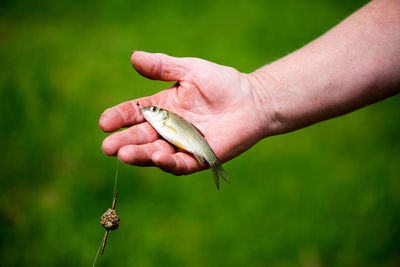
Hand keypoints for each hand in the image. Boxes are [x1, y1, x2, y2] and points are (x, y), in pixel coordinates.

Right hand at [99, 51, 272, 174]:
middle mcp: (169, 128)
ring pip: (156, 153)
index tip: (104, 122)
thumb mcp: (191, 70)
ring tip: (125, 154)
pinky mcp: (199, 157)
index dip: (119, 118)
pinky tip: (158, 157)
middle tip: (108, 147)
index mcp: (163, 106)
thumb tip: (133, 57)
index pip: (135, 113)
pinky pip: (180, 163)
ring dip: (140, 155)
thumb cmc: (223, 83)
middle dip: (124, 142)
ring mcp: (183, 144)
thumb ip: (163, 66)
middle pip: (141, 137)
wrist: (252, 100)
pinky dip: (168, 162)